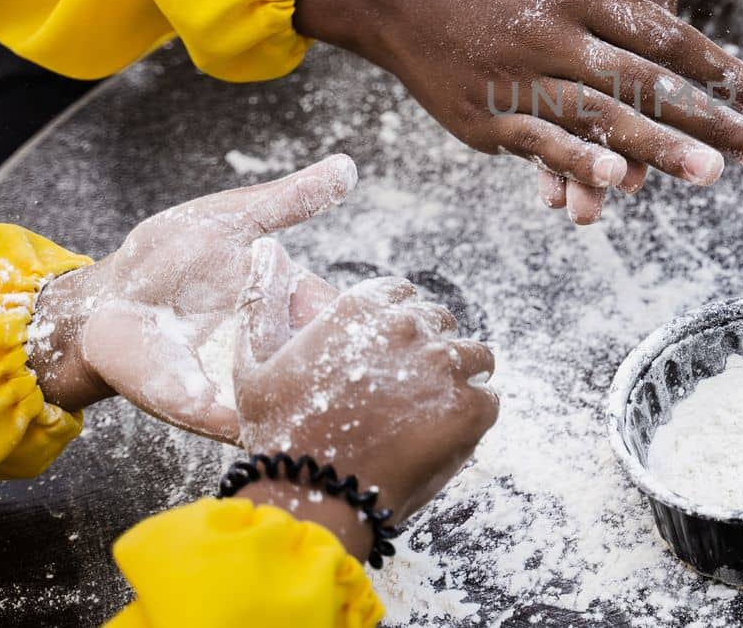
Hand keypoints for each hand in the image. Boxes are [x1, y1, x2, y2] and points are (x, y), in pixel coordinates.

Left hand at [28, 155, 353, 439]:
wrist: (102, 300)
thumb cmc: (166, 259)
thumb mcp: (233, 220)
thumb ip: (289, 202)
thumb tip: (348, 166)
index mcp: (291, 306)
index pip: (350, 320)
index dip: (380, 322)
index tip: (412, 321)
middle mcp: (274, 351)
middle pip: (330, 369)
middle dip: (357, 372)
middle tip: (385, 364)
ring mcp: (240, 383)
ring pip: (292, 406)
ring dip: (313, 405)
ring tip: (339, 401)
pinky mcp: (199, 406)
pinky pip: (235, 423)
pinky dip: (252, 421)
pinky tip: (270, 415)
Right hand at [232, 238, 497, 555]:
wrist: (309, 496)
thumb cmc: (279, 432)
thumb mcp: (254, 362)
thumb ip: (261, 298)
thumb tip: (264, 247)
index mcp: (363, 307)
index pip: (402, 295)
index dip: (394, 327)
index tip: (382, 360)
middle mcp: (409, 325)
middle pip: (440, 322)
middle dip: (426, 352)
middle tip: (402, 395)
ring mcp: (444, 365)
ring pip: (474, 356)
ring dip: (457, 380)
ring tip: (426, 416)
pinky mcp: (470, 407)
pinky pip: (489, 399)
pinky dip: (471, 417)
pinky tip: (439, 437)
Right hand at [295, 0, 742, 224]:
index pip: (666, 36)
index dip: (722, 69)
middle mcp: (554, 35)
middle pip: (647, 84)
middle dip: (711, 120)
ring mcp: (517, 79)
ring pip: (601, 118)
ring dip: (659, 149)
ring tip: (712, 173)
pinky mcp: (485, 117)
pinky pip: (541, 143)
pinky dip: (580, 161)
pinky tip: (621, 182)